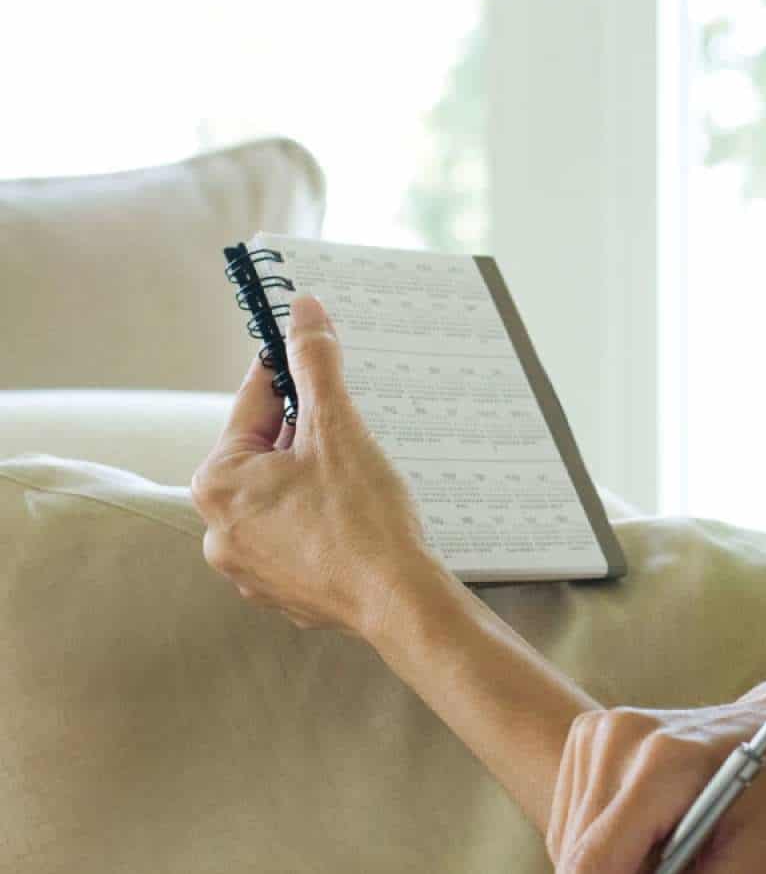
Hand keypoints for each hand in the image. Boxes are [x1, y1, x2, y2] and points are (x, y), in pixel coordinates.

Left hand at [191, 294, 447, 635]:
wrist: (400, 602)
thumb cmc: (364, 519)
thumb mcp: (339, 427)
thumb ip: (315, 362)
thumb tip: (303, 311)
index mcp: (218, 483)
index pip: (253, 404)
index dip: (289, 373)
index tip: (310, 350)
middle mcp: (219, 529)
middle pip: (266, 454)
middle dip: (307, 436)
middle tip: (350, 428)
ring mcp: (249, 567)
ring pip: (282, 498)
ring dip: (315, 479)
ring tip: (359, 479)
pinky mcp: (282, 592)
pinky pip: (298, 538)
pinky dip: (324, 522)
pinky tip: (357, 519)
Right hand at [548, 690, 765, 873]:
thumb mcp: (759, 858)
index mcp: (663, 763)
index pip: (596, 860)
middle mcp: (620, 736)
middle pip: (578, 853)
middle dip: (623, 873)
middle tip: (681, 865)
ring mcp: (600, 730)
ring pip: (570, 838)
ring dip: (610, 862)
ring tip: (670, 853)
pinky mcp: (590, 734)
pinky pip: (573, 817)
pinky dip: (602, 842)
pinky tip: (650, 836)